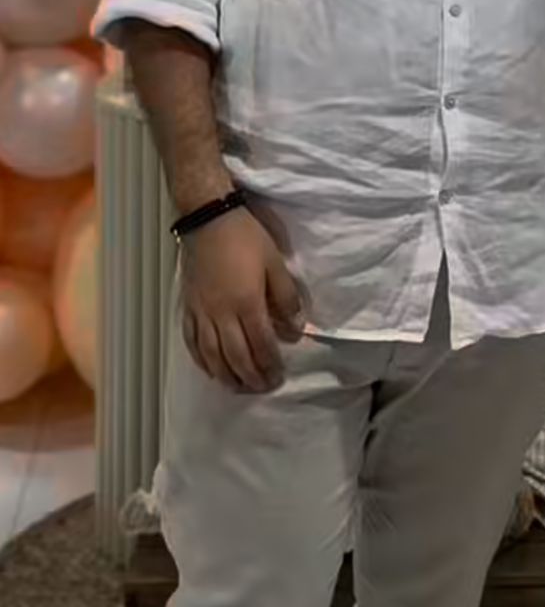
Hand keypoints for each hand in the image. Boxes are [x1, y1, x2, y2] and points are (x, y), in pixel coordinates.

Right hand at [179, 206, 304, 392]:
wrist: (207, 219)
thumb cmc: (246, 238)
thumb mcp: (275, 263)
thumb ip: (286, 298)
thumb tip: (295, 329)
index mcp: (246, 303)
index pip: (260, 344)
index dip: (270, 364)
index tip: (279, 377)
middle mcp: (221, 314)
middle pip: (235, 356)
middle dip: (251, 376)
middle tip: (263, 387)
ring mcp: (201, 312)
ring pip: (211, 354)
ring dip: (225, 375)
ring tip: (238, 387)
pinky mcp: (187, 307)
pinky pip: (191, 341)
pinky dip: (201, 360)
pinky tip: (209, 369)